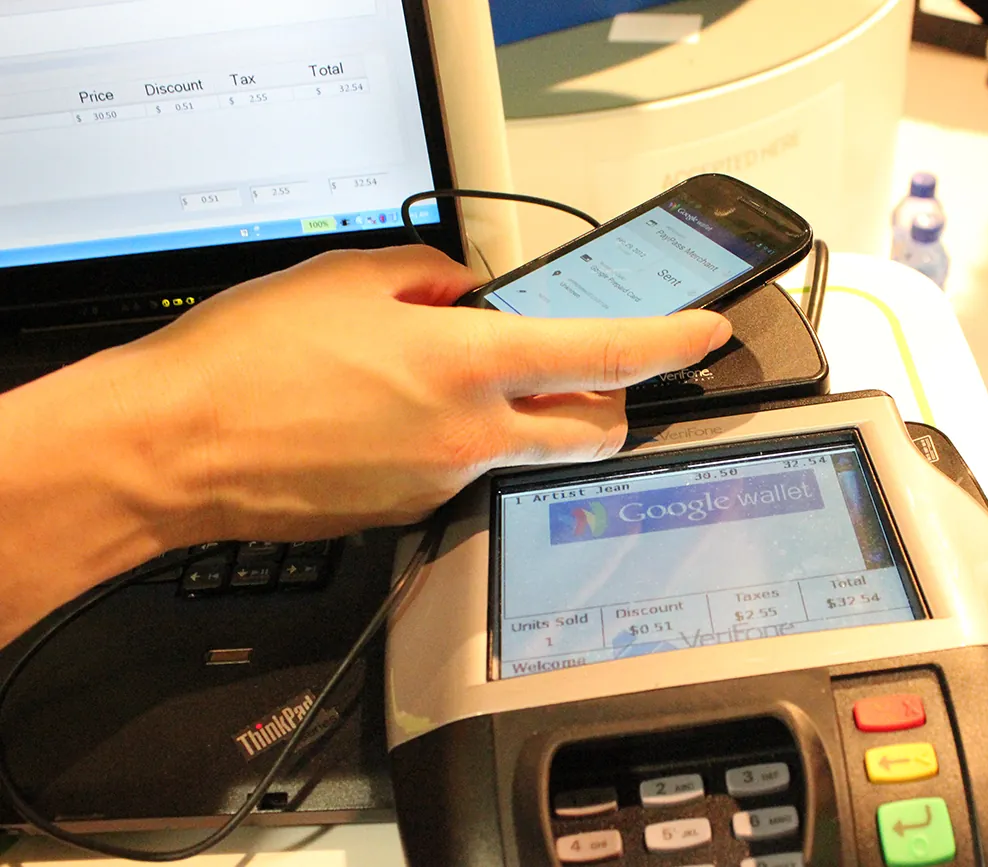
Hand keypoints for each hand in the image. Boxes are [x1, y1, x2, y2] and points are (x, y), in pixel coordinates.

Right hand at [106, 245, 731, 543]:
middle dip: (609, 397)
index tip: (705, 332)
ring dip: (525, 416)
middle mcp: (470, 437)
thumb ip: (433, 278)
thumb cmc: (246, 362)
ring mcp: (443, 484)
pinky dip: (460, 440)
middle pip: (595, 428)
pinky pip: (464, 472)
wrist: (177, 447)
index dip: (672, 341)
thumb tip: (466, 290)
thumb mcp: (349, 278)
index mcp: (467, 367)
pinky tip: (397, 415)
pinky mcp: (410, 513)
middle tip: (583, 365)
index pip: (608, 354)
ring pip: (528, 451)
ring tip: (452, 377)